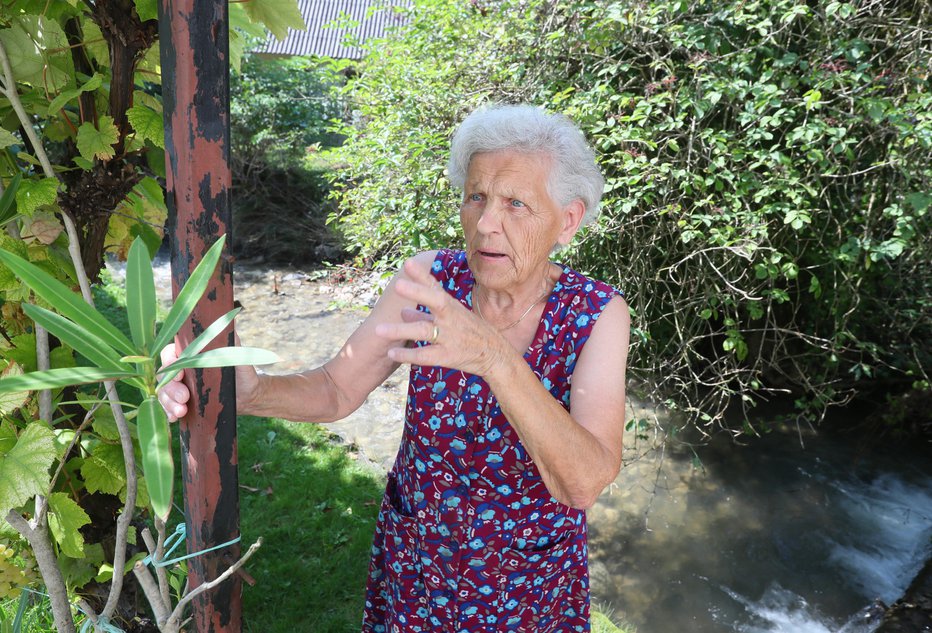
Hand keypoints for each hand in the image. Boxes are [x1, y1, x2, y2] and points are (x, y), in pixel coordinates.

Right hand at [157, 332, 261, 420]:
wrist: (248, 396)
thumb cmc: (243, 373)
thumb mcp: (240, 359)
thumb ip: (234, 346)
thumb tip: (230, 331)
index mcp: (192, 354)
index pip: (171, 353)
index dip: (170, 362)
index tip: (179, 374)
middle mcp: (183, 369)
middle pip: (165, 375)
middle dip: (171, 388)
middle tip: (185, 397)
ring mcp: (182, 386)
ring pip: (164, 392)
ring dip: (169, 402)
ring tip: (181, 412)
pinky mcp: (183, 402)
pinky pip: (168, 406)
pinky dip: (169, 411)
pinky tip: (174, 417)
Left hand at [374, 258, 508, 376]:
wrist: (496, 355)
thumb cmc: (471, 333)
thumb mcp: (452, 319)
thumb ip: (424, 315)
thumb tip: (403, 311)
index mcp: (451, 306)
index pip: (435, 287)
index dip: (422, 275)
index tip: (407, 263)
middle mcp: (451, 318)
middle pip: (435, 302)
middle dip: (417, 293)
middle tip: (397, 285)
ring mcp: (450, 337)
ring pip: (424, 331)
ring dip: (401, 330)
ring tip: (378, 330)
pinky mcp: (448, 356)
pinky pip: (425, 356)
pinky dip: (408, 355)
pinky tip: (392, 353)